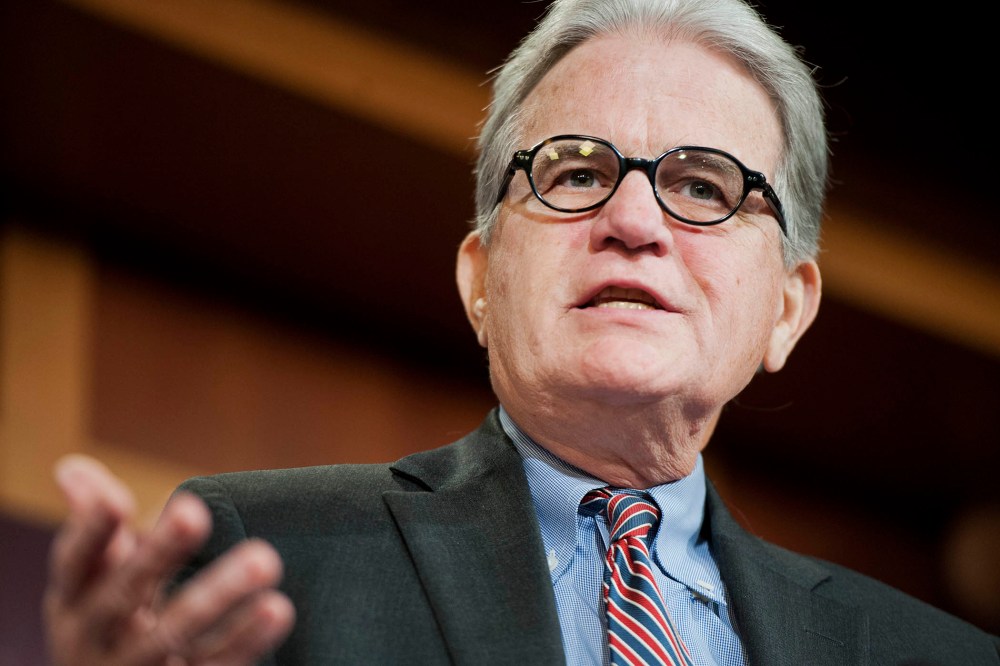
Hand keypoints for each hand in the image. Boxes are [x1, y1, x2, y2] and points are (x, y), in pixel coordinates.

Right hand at [44, 454, 294, 664]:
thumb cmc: (106, 627)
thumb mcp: (89, 585)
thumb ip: (96, 529)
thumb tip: (71, 467)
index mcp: (72, 602)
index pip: (74, 562)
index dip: (90, 532)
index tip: (113, 499)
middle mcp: (92, 639)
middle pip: (122, 595)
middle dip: (158, 554)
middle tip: (195, 513)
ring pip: (170, 635)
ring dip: (217, 597)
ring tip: (263, 560)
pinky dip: (244, 640)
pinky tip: (277, 608)